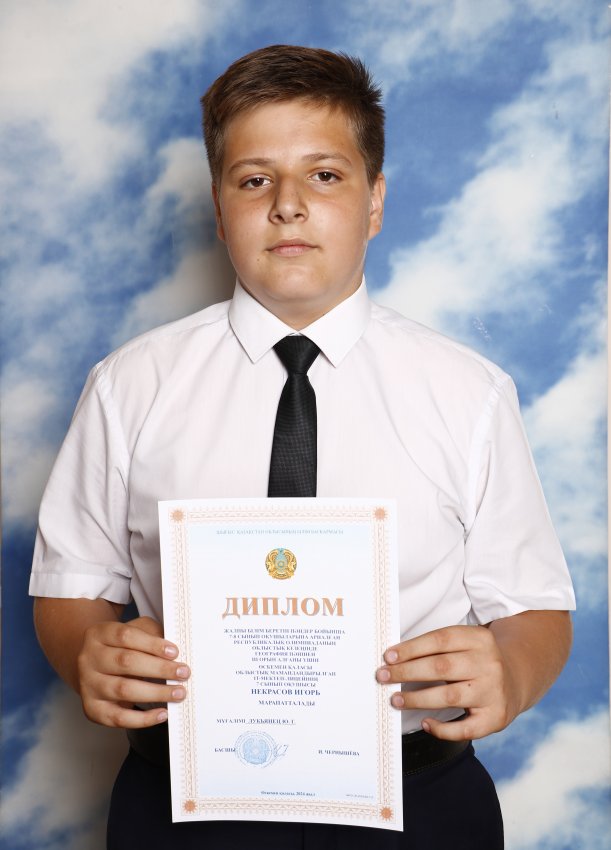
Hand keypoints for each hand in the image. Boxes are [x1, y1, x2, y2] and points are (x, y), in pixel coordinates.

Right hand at [76, 615, 189, 727]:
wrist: (93, 667)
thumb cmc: (121, 647)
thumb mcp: (134, 631)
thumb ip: (151, 635)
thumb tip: (174, 653)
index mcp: (99, 634)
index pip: (126, 636)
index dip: (152, 644)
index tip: (175, 652)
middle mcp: (89, 659)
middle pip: (125, 662)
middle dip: (159, 669)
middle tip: (183, 673)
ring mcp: (88, 685)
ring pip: (123, 690)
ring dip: (156, 693)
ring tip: (178, 692)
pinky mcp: (92, 709)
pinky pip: (119, 718)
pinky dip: (143, 719)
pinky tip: (162, 713)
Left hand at [376, 625, 518, 740]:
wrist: (517, 678)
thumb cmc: (477, 660)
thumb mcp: (466, 643)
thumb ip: (438, 648)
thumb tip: (395, 659)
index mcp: (479, 639)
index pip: (440, 640)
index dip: (411, 648)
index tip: (388, 656)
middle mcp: (489, 664)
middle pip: (441, 667)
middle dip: (406, 672)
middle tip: (382, 676)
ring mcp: (494, 691)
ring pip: (449, 696)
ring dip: (417, 699)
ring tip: (395, 700)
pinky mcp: (496, 717)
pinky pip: (464, 728)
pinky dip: (442, 729)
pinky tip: (425, 723)